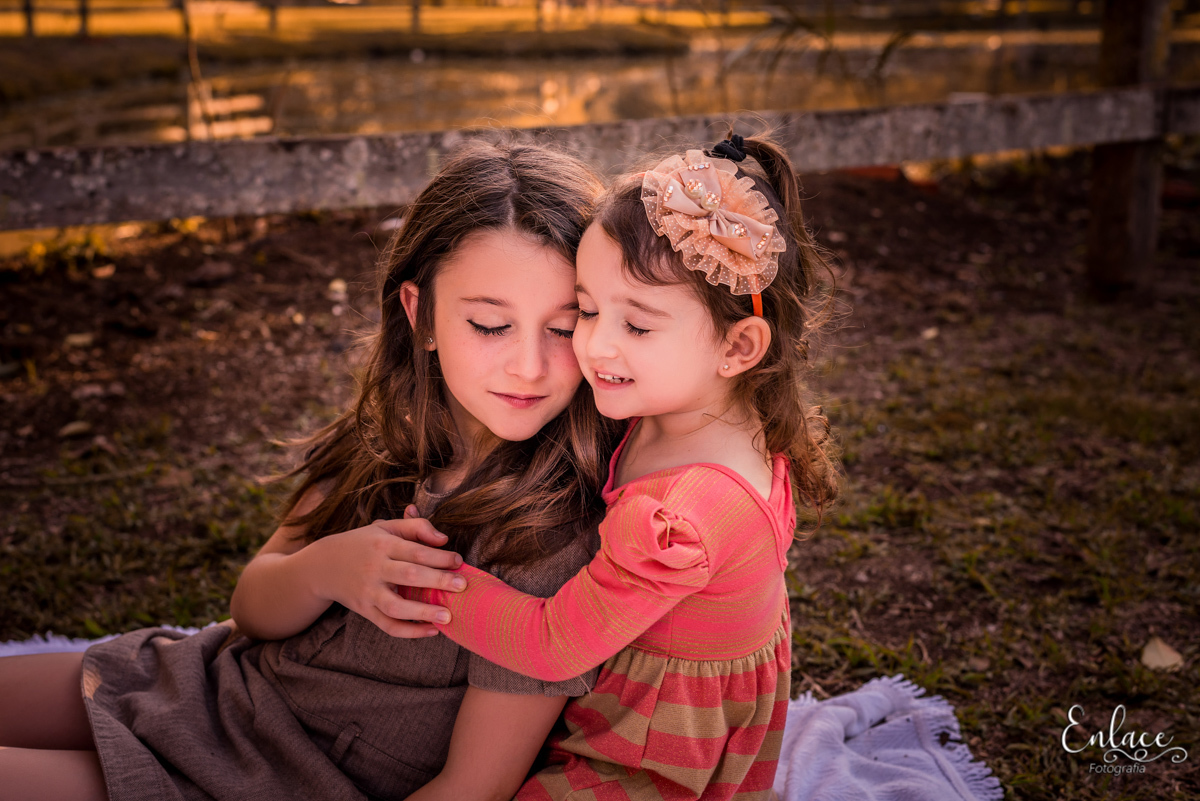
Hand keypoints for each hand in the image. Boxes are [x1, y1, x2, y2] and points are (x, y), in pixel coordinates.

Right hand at [314, 515, 465, 638]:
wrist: (323, 566)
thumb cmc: (363, 544)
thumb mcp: (385, 527)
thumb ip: (416, 527)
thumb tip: (444, 539)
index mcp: (383, 544)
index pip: (415, 551)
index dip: (440, 556)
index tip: (459, 561)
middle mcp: (375, 568)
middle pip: (409, 575)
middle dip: (438, 581)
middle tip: (462, 586)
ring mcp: (369, 592)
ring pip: (396, 607)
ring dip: (423, 613)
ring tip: (448, 616)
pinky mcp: (365, 611)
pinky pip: (388, 626)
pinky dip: (409, 632)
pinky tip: (431, 631)